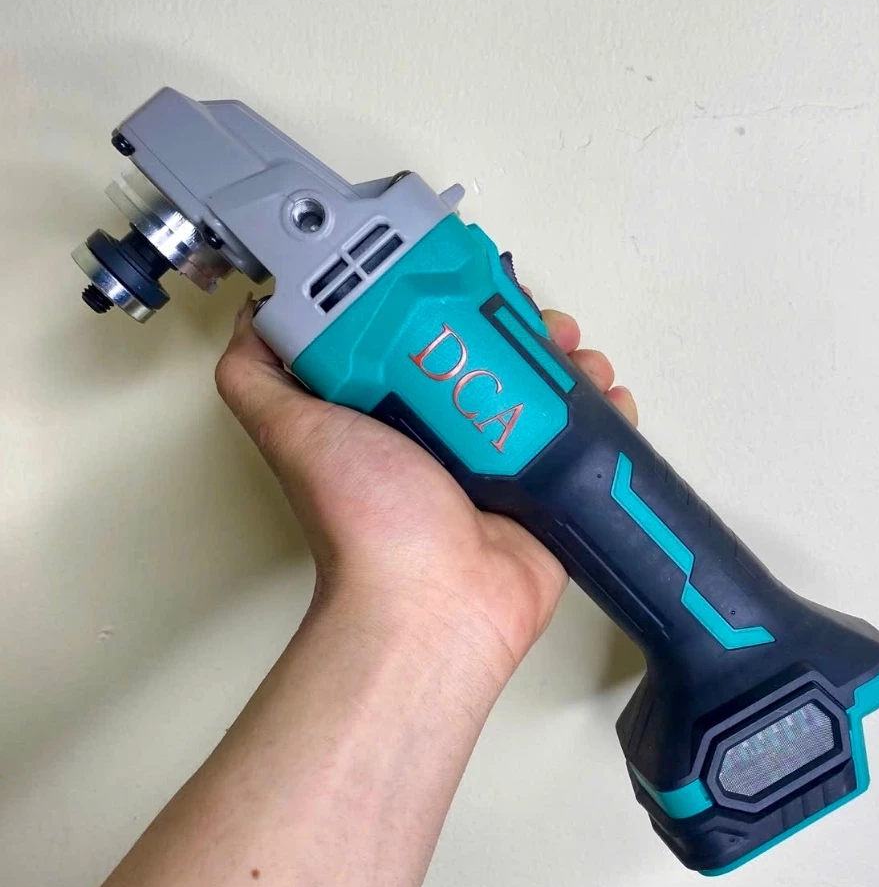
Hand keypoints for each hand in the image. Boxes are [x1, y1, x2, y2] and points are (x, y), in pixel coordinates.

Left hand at [215, 298, 637, 680]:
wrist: (432, 602)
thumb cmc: (365, 516)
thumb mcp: (292, 431)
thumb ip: (259, 377)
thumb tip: (256, 313)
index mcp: (399, 415)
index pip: (438, 338)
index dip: (464, 304)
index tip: (486, 284)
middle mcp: (453, 435)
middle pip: (504, 360)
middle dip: (532, 330)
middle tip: (550, 324)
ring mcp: (508, 465)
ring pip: (551, 394)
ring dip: (576, 364)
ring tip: (588, 359)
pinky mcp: (550, 494)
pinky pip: (588, 442)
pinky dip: (609, 413)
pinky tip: (616, 395)